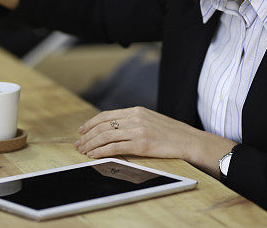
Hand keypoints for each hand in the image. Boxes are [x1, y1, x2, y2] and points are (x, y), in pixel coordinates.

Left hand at [74, 106, 196, 159]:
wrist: (189, 140)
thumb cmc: (171, 133)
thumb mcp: (151, 120)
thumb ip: (134, 121)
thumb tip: (115, 129)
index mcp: (136, 110)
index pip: (107, 115)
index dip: (91, 123)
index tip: (81, 130)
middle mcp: (135, 118)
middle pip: (103, 125)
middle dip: (87, 135)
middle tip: (77, 144)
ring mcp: (138, 130)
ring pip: (106, 136)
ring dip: (90, 144)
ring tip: (82, 151)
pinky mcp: (141, 144)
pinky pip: (115, 148)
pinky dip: (101, 152)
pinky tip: (93, 156)